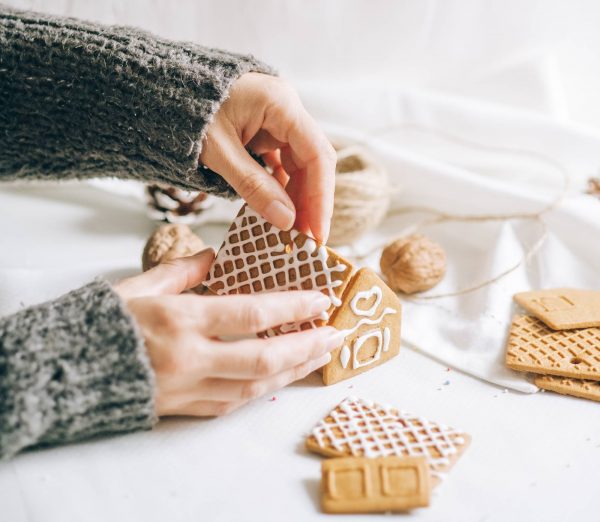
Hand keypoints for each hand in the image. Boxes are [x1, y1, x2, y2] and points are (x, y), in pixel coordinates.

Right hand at [114, 249, 342, 416]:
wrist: (63, 371)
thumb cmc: (101, 322)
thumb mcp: (141, 285)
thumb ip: (184, 270)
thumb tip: (217, 257)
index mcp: (180, 321)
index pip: (252, 315)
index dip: (293, 307)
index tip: (323, 299)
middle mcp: (189, 358)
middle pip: (264, 359)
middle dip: (308, 347)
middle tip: (337, 336)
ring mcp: (187, 389)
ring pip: (254, 388)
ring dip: (292, 372)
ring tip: (320, 357)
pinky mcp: (182, 408)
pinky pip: (232, 404)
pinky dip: (261, 390)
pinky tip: (280, 378)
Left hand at [200, 72, 335, 242]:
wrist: (162, 92)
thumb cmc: (185, 112)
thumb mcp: (218, 152)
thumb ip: (253, 185)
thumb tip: (286, 220)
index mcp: (280, 104)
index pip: (317, 154)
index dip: (321, 197)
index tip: (318, 232)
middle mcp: (286, 110)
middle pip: (313, 162)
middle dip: (311, 202)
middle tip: (307, 240)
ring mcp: (277, 121)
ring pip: (300, 166)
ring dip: (297, 199)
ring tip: (292, 232)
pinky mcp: (265, 133)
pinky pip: (282, 164)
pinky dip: (281, 189)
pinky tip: (278, 211)